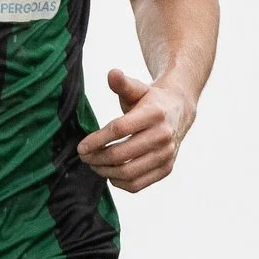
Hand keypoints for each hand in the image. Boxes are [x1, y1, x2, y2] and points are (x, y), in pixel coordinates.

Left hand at [77, 68, 194, 191]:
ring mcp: (167, 154)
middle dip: (97, 158)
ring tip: (94, 165)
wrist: (178, 111)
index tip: (81, 147)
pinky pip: (138, 184)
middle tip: (84, 157)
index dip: (96, 140)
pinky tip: (110, 174)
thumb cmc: (149, 100)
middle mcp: (163, 135)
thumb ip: (122, 83)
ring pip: (129, 172)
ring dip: (105, 172)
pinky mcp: (166, 168)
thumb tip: (112, 73)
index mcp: (154, 113)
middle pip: (121, 154)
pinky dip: (120, 183)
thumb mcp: (137, 88)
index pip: (119, 130)